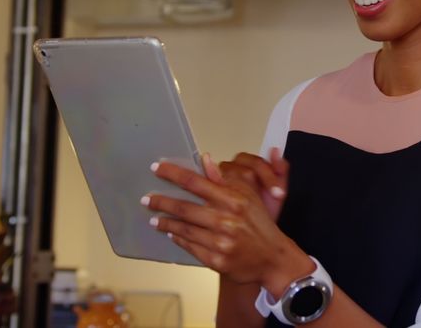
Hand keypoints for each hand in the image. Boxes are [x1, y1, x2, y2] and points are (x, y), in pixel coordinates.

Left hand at [145, 154, 311, 293]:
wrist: (273, 258)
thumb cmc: (260, 223)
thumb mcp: (248, 196)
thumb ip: (225, 179)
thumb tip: (205, 160)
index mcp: (233, 199)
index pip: (196, 182)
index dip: (173, 174)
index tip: (156, 169)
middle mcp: (226, 220)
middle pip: (184, 207)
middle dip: (161, 202)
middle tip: (147, 200)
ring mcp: (220, 242)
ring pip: (184, 229)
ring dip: (166, 223)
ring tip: (155, 220)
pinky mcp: (216, 260)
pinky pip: (190, 247)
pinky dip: (179, 240)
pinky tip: (172, 235)